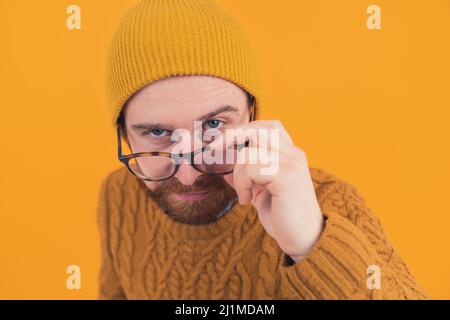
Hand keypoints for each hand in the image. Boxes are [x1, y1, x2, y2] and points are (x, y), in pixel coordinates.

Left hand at [209, 120, 324, 262]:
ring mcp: (291, 163)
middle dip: (231, 137)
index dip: (242, 130)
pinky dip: (243, 184)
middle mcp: (293, 154)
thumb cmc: (284, 216)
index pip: (266, 127)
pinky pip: (252, 168)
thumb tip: (224, 170)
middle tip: (214, 152)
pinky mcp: (287, 176)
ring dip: (238, 174)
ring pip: (250, 151)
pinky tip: (248, 200)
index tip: (220, 145)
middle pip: (258, 129)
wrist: (306, 239)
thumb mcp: (261, 193)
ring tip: (244, 193)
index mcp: (289, 154)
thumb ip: (247, 178)